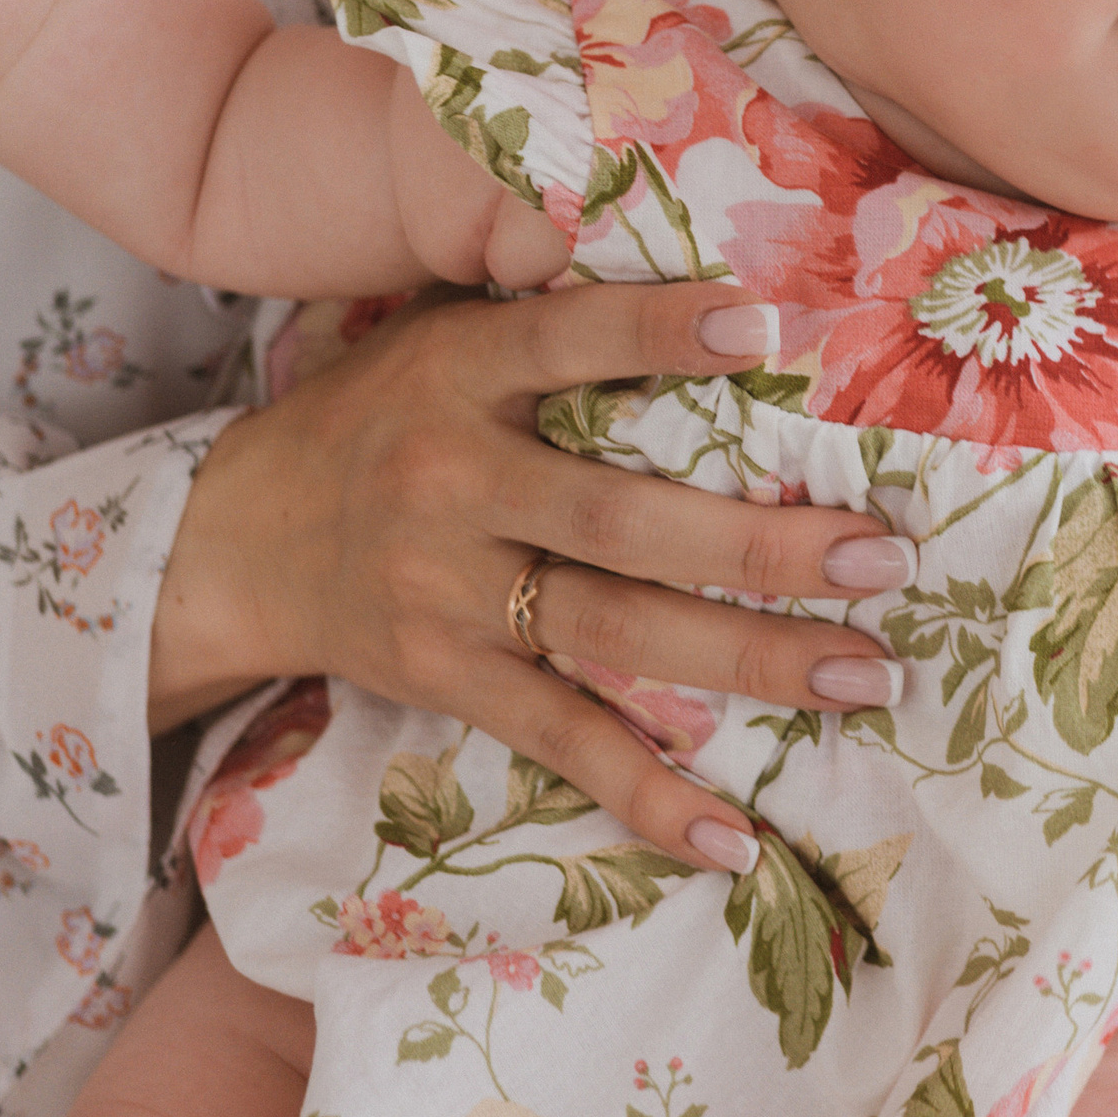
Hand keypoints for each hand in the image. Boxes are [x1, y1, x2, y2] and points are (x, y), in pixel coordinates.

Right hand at [150, 285, 914, 870]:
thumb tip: (722, 280)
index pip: (566, 343)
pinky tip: (735, 837)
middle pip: (620, 519)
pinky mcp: (449, 682)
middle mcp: (454, 484)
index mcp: (459, 375)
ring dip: (748, 659)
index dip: (660, 334)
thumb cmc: (382, 416)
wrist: (235, 542)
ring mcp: (450, 594)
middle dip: (759, 544)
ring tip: (863, 671)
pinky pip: (562, 741)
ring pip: (614, 632)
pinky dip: (648, 794)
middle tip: (882, 556)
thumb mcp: (441, 335)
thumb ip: (551, 312)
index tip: (767, 326)